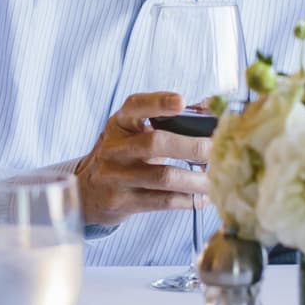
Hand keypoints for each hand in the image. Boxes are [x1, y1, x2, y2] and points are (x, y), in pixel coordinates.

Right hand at [74, 92, 211, 227]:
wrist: (87, 192)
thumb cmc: (124, 155)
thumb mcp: (132, 133)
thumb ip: (167, 120)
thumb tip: (211, 108)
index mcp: (119, 124)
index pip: (135, 106)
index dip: (158, 102)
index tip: (182, 101)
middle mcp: (114, 148)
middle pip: (155, 144)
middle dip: (192, 147)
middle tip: (217, 150)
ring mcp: (115, 177)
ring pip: (163, 177)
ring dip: (196, 180)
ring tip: (216, 179)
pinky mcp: (122, 202)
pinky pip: (162, 201)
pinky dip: (188, 200)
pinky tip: (202, 198)